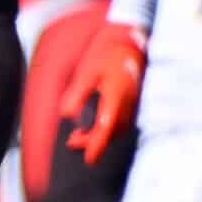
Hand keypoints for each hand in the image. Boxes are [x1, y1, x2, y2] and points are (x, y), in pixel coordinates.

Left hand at [64, 20, 146, 161]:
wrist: (128, 42)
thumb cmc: (105, 55)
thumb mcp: (86, 72)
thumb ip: (77, 94)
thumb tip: (68, 116)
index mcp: (116, 95)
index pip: (107, 127)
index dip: (97, 145)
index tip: (89, 159)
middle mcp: (128, 103)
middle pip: (111, 132)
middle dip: (92, 142)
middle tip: (72, 141)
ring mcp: (133, 104)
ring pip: (117, 129)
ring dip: (99, 136)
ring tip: (78, 136)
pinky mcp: (133, 103)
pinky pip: (121, 123)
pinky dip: (107, 128)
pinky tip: (93, 125)